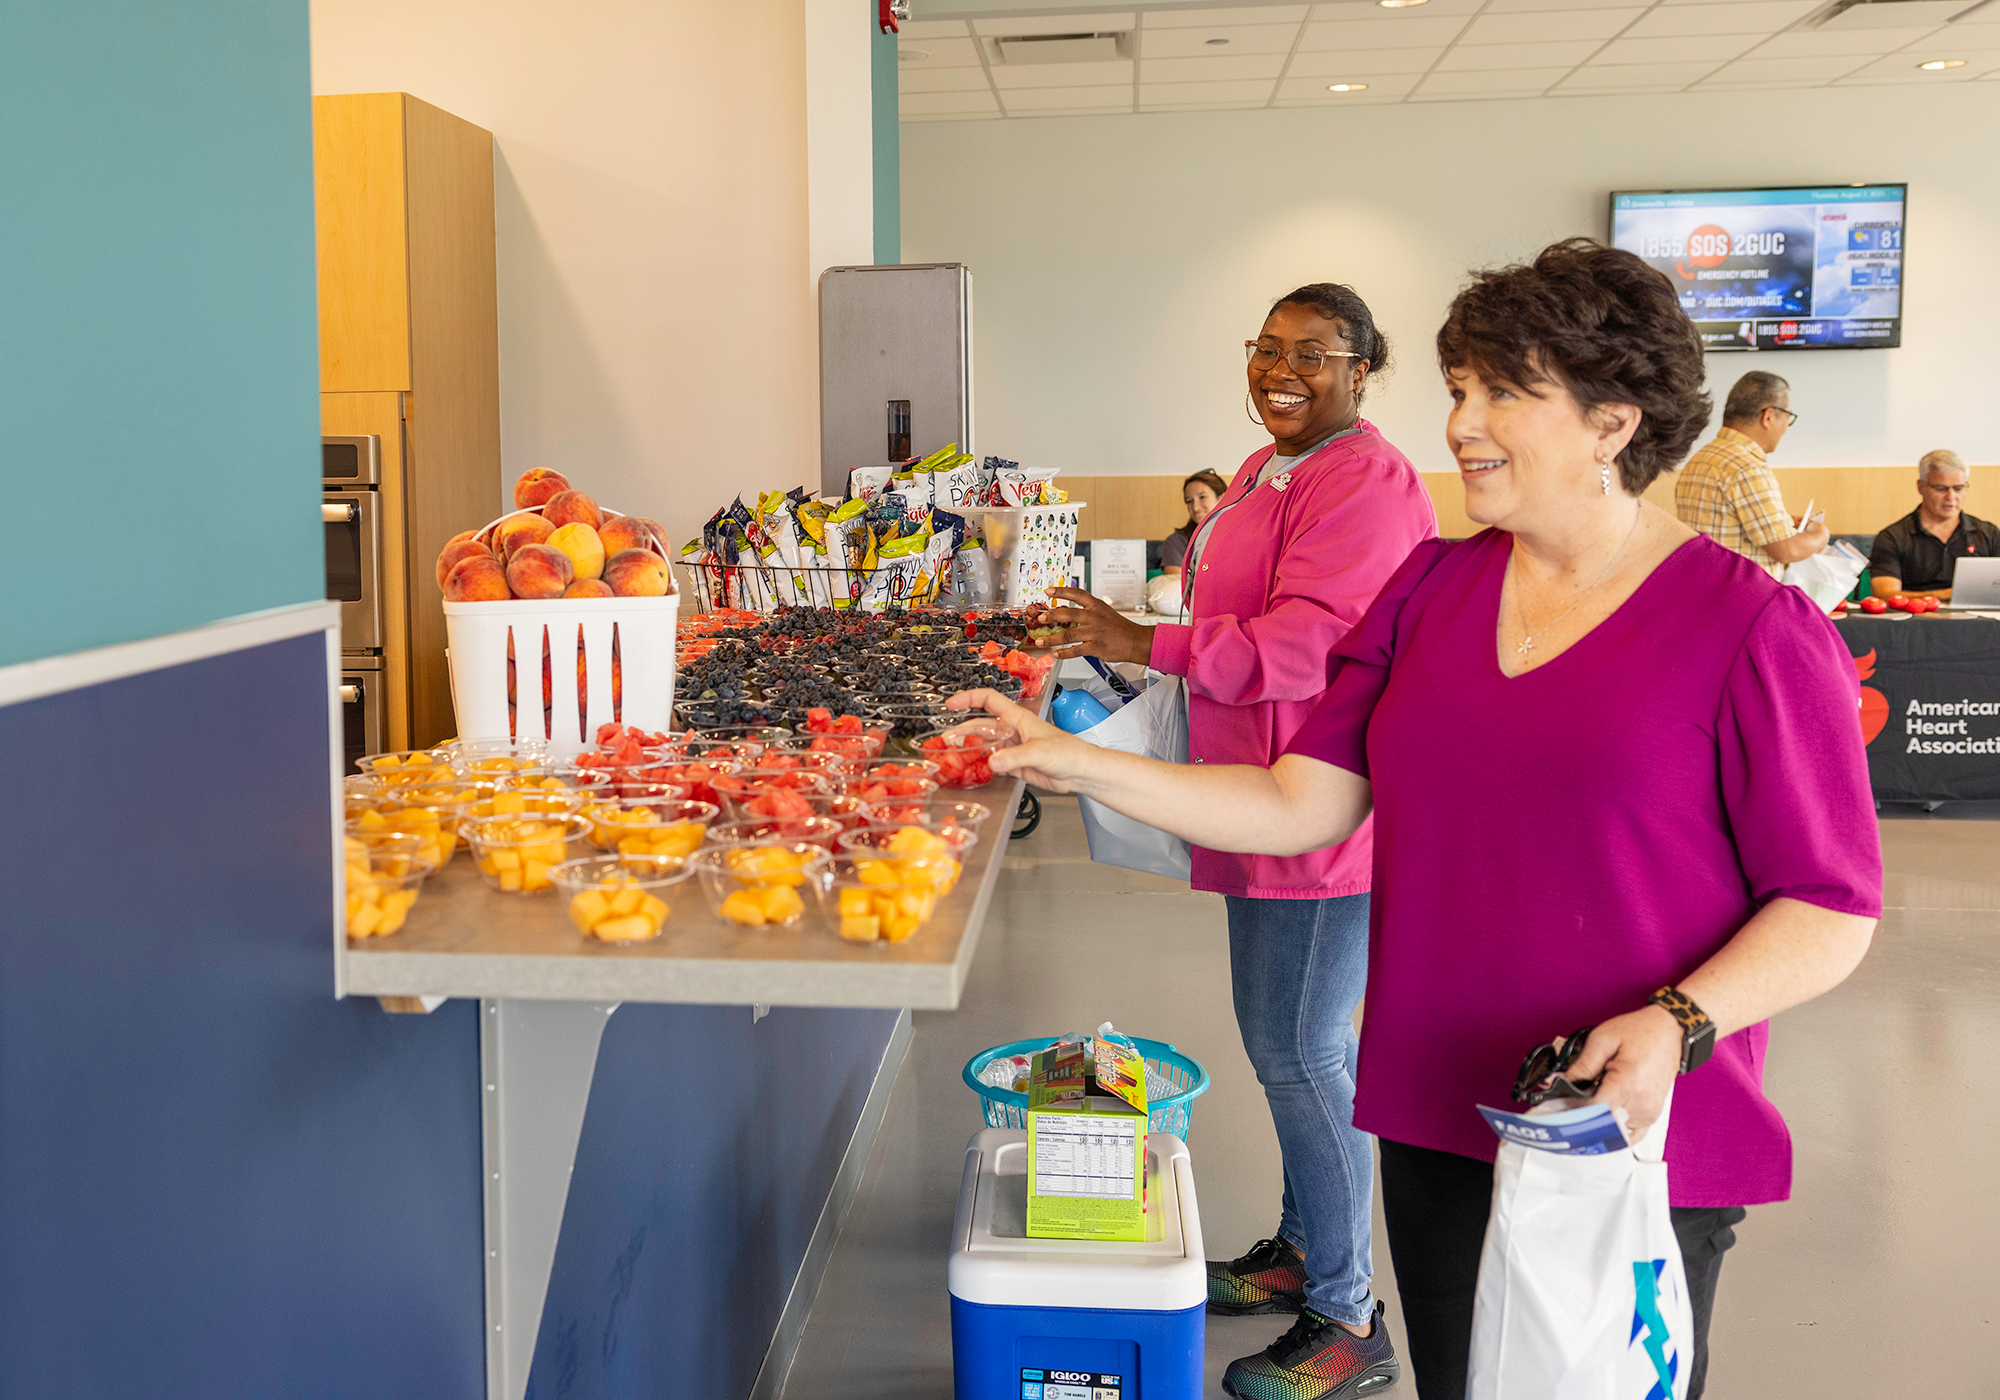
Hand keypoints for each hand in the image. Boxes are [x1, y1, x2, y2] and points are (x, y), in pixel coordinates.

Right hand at [944, 688, 1098, 793]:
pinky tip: (971, 769)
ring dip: (969, 749)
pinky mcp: (1015, 765)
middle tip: (946, 740)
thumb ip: (1014, 757)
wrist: (1081, 772)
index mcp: (1018, 717)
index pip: (988, 700)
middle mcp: (1012, 730)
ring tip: (952, 755)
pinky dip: (980, 765)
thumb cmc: (1069, 752)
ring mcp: (1012, 748)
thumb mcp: (1040, 751)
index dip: (968, 698)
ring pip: (984, 745)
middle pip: (980, 726)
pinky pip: (992, 763)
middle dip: (962, 730)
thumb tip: (992, 762)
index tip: (951, 704)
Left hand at [1028, 588, 1154, 666]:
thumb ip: (1088, 611)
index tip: (1048, 591)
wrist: (1135, 641)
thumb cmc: (1120, 628)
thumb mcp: (1104, 612)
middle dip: (1051, 616)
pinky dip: (1064, 653)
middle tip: (1040, 619)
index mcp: (1096, 606)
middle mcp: (1094, 617)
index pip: (1077, 594)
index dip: (1061, 591)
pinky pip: (1075, 650)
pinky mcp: (1095, 647)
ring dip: (1051, 639)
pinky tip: (1057, 654)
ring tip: (1041, 642)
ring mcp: (1094, 632)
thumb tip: (1067, 613)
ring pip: (1068, 635)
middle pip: (1068, 614)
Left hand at [1565, 1005, 1682, 1143]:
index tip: (1560, 1102)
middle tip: (1573, 1097)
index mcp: (1627, 1083)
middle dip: (1583, 1111)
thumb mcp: (1603, 1039)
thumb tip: (1563, 1082)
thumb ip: (1583, 1064)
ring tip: (1596, 1095)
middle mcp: (1640, 1103)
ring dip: (1599, 1117)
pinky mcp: (1651, 1116)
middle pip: (1601, 1121)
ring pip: (1612, 1128)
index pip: (1594, 1110)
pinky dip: (1614, 1128)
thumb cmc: (1640, 1032)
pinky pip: (1629, 1135)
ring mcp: (1648, 1113)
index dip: (1573, 1107)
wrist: (1668, 1031)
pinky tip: (1604, 1116)